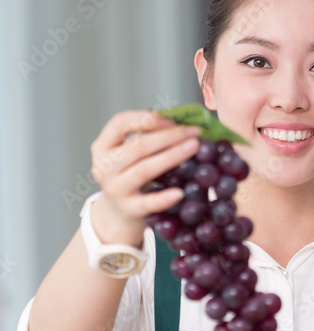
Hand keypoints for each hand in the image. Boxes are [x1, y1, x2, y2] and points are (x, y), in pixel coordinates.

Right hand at [88, 109, 201, 242]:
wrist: (118, 211)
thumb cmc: (129, 173)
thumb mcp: (129, 152)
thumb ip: (146, 135)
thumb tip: (180, 119)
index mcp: (102, 146)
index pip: (119, 123)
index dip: (146, 118)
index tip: (171, 120)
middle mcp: (104, 167)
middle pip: (138, 146)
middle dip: (169, 136)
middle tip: (194, 132)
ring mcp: (114, 189)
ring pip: (144, 170)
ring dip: (172, 156)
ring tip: (194, 147)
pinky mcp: (128, 209)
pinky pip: (148, 203)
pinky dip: (164, 198)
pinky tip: (180, 193)